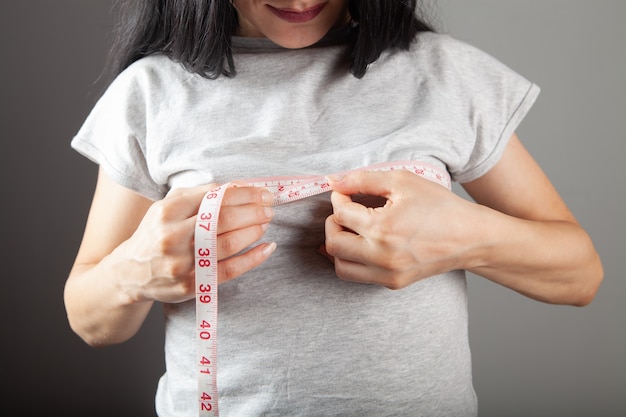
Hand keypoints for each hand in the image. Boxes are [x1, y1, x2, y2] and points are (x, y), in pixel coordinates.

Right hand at [124, 184, 275, 302]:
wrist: (130, 273)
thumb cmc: (156, 233)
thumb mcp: (167, 207)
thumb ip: (199, 195)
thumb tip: (238, 187)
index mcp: (167, 212)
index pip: (214, 197)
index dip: (243, 193)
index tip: (262, 192)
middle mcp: (173, 236)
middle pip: (224, 219)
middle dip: (253, 211)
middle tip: (269, 207)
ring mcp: (182, 263)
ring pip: (229, 243)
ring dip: (254, 231)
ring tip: (266, 222)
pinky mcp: (191, 285)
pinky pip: (230, 270)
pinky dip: (253, 258)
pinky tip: (266, 248)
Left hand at [323, 170, 475, 288]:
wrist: (471, 237)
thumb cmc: (440, 206)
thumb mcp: (402, 181)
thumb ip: (362, 179)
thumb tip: (333, 181)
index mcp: (382, 228)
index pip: (341, 214)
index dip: (338, 199)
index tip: (345, 194)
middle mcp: (381, 256)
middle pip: (333, 243)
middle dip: (332, 224)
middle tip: (344, 212)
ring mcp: (387, 273)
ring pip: (340, 266)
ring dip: (338, 246)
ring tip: (350, 230)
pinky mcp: (393, 283)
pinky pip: (357, 276)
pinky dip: (352, 260)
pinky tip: (360, 244)